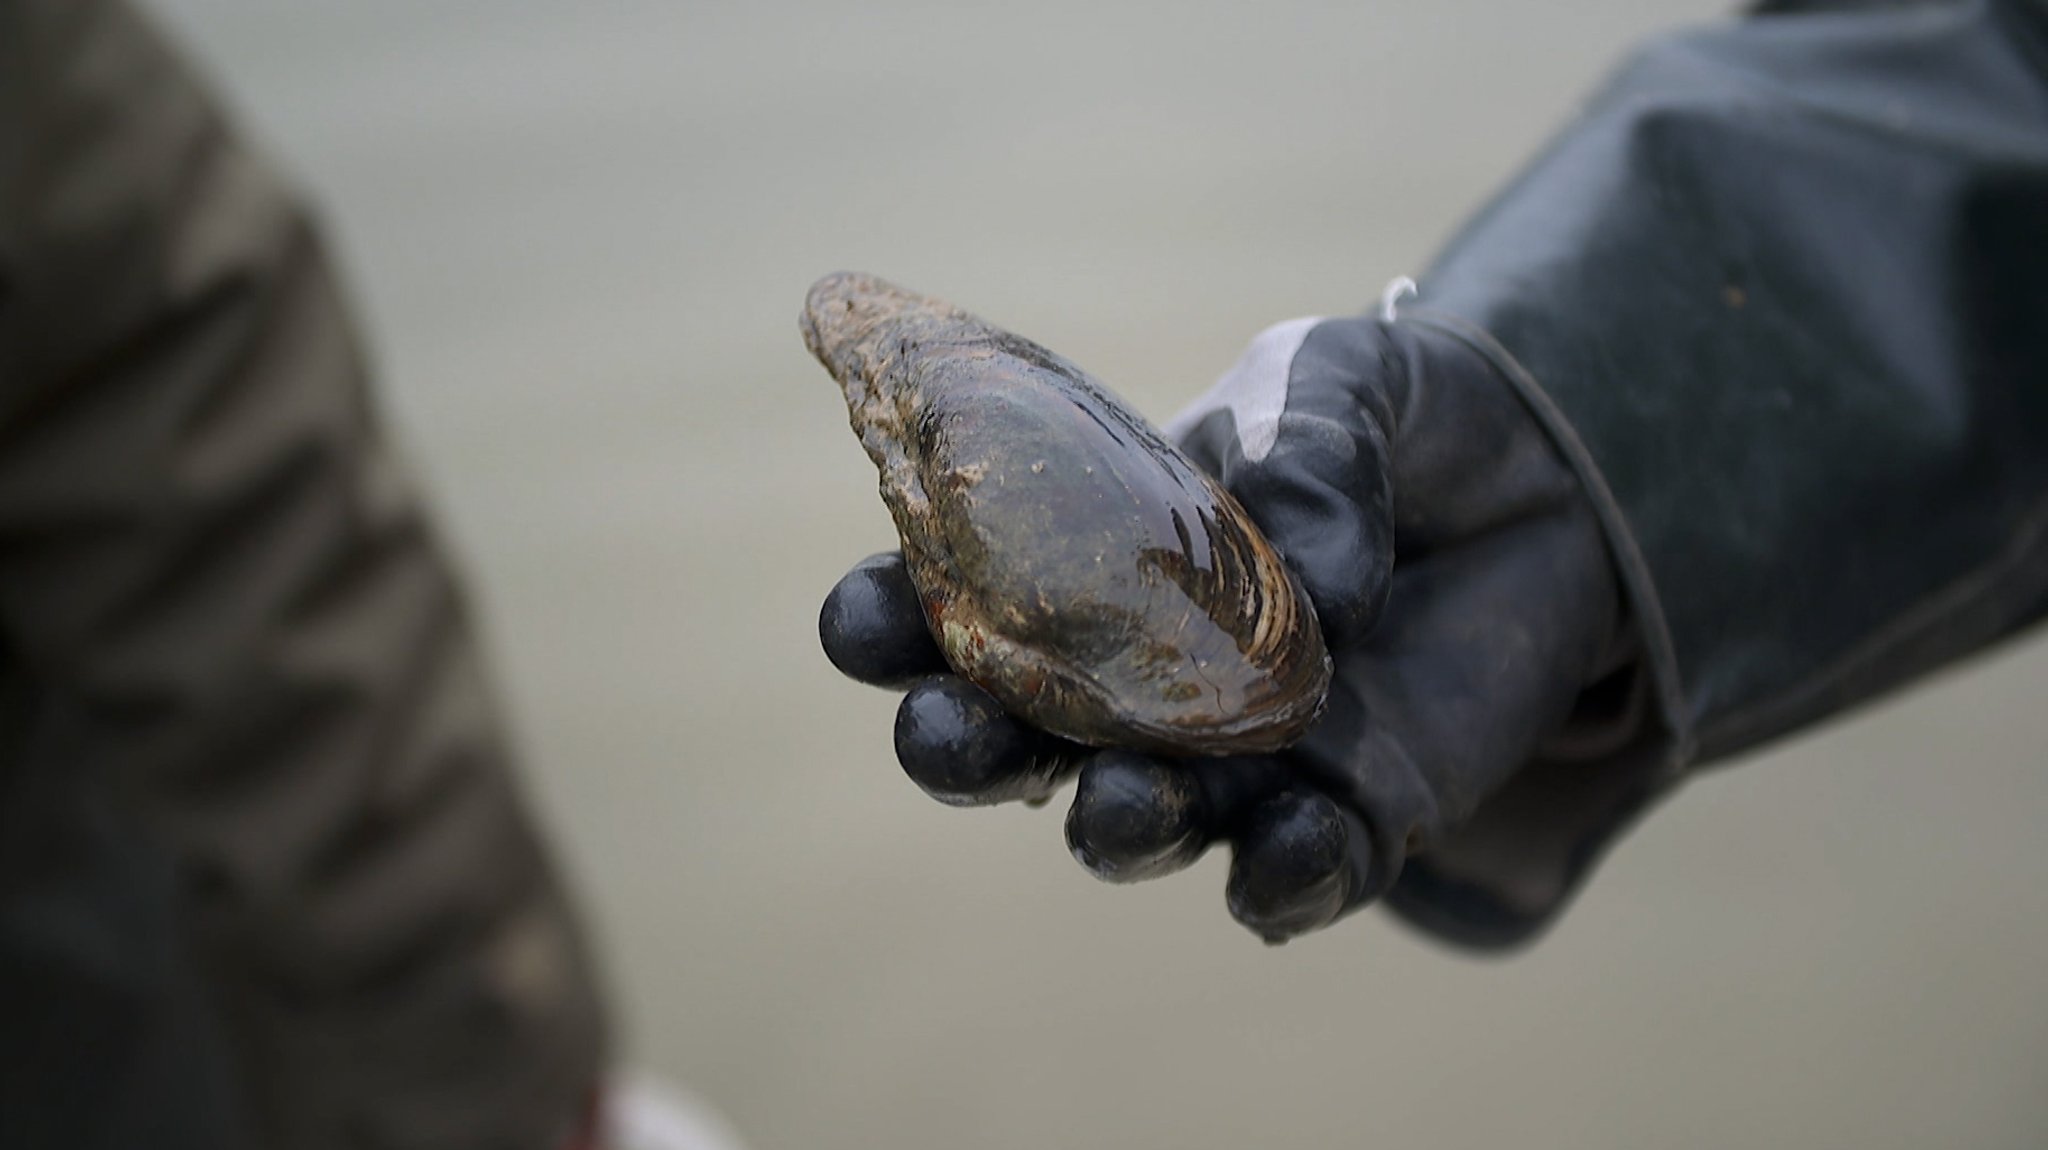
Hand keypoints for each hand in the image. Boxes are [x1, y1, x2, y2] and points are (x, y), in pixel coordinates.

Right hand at [821, 314, 1635, 943]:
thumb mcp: (1341, 377)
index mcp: (1091, 561)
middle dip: (963, 749)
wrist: (1557, 490)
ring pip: (1137, 823)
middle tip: (944, 737)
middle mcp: (1137, 679)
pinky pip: (1295, 873)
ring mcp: (1235, 759)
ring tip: (1121, 806)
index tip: (862, 619)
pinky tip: (1277, 859)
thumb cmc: (1401, 424)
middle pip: (1016, 739)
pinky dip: (1279, 880)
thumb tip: (1323, 587)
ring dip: (1115, 826)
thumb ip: (1308, 444)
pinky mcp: (1349, 815)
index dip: (895, 618)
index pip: (960, 599)